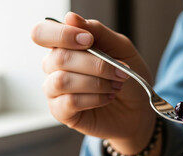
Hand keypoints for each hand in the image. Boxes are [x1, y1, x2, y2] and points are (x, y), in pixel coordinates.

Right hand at [31, 12, 155, 146]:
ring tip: (116, 86)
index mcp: (65, 45)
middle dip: (96, 65)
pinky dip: (94, 99)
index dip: (62, 34)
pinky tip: (107, 98)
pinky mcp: (61, 112)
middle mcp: (54, 66)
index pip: (42, 33)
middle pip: (59, 58)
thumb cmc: (129, 77)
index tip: (89, 40)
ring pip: (62, 81)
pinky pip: (69, 102)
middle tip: (121, 71)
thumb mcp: (121, 48)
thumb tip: (70, 17)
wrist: (140, 108)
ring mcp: (55, 90)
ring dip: (97, 83)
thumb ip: (98, 31)